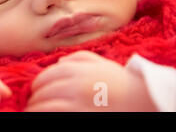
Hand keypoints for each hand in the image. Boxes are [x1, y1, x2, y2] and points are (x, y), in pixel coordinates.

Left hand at [25, 51, 156, 111]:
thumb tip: (57, 63)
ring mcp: (78, 103)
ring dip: (34, 108)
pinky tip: (38, 115)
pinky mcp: (80, 116)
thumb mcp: (101, 64)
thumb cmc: (120, 83)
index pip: (46, 76)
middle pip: (43, 91)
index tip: (35, 91)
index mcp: (78, 70)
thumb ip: (77, 59)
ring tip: (32, 111)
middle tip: (32, 103)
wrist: (144, 101)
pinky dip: (43, 115)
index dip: (37, 85)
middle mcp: (76, 85)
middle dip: (34, 97)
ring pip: (45, 105)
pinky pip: (54, 115)